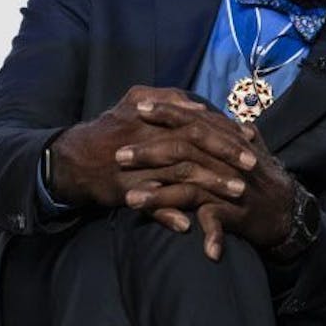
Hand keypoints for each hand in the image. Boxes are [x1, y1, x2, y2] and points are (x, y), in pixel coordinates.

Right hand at [49, 86, 254, 212]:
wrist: (72, 159)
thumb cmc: (112, 129)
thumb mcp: (135, 103)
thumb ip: (168, 101)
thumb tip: (201, 107)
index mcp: (149, 112)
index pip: (196, 119)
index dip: (225, 129)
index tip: (252, 138)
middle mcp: (143, 135)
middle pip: (193, 142)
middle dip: (226, 152)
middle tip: (252, 164)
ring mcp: (135, 165)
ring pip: (179, 172)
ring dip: (211, 183)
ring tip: (238, 192)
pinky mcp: (124, 190)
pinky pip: (150, 204)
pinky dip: (168, 213)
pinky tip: (189, 223)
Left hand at [118, 104, 296, 259]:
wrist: (289, 213)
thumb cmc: (264, 182)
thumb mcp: (252, 152)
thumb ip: (234, 134)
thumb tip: (221, 117)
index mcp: (229, 143)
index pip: (195, 120)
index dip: (167, 111)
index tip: (139, 107)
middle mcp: (229, 160)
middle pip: (186, 148)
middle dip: (150, 151)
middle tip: (118, 156)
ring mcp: (232, 186)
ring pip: (191, 183)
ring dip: (158, 192)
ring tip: (129, 198)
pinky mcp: (237, 212)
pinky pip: (211, 215)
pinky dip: (195, 224)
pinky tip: (174, 229)